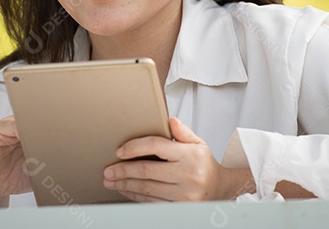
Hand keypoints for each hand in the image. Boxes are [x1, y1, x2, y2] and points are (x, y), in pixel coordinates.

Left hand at [103, 117, 255, 201]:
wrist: (220, 189)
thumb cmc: (204, 164)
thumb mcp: (198, 143)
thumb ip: (182, 132)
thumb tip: (169, 120)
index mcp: (189, 155)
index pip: (157, 146)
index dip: (135, 147)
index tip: (119, 151)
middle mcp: (188, 174)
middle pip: (147, 170)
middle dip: (123, 170)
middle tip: (108, 170)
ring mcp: (184, 194)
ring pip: (147, 188)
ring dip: (125, 185)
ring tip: (111, 181)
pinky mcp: (180, 207)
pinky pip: (152, 202)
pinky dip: (135, 197)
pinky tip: (126, 190)